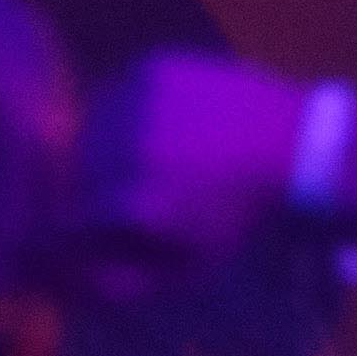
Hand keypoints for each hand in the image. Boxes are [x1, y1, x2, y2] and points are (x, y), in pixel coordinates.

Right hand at [82, 54, 310, 267]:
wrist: (293, 145)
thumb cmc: (239, 214)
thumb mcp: (188, 265)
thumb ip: (125, 282)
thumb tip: (71, 286)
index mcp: (128, 203)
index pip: (63, 219)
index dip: (63, 230)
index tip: (75, 234)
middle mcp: (124, 151)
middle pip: (69, 173)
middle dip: (82, 188)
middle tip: (111, 192)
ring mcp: (136, 104)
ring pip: (87, 128)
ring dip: (96, 146)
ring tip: (132, 156)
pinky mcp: (151, 69)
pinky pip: (115, 92)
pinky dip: (122, 110)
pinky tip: (151, 121)